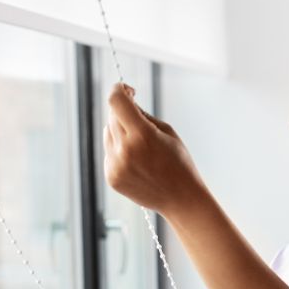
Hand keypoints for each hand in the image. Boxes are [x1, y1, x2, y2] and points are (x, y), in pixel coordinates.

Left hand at [103, 83, 205, 216]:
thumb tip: (123, 102)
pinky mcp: (111, 177)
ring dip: (120, 131)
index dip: (119, 89)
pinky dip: (118, 150)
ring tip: (141, 146)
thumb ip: (142, 115)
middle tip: (138, 117)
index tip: (127, 90)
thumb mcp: (166, 131)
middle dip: (122, 111)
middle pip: (111, 116)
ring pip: (108, 133)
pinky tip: (137, 161)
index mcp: (142, 135)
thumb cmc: (178, 162)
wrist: (180, 198)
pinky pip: (108, 152)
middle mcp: (124, 150)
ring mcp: (115, 165)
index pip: (115, 101)